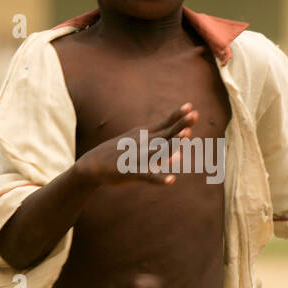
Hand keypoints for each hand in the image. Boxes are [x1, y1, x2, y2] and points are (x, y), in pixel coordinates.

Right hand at [74, 103, 197, 186]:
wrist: (92, 164)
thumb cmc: (118, 157)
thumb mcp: (139, 151)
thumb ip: (161, 153)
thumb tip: (179, 155)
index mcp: (145, 137)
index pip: (165, 124)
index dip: (177, 116)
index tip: (190, 107)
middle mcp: (143, 144)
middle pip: (166, 133)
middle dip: (181, 124)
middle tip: (195, 114)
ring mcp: (138, 157)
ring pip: (159, 150)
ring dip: (173, 143)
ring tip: (187, 136)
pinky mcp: (132, 171)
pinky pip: (148, 175)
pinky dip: (159, 178)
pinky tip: (171, 180)